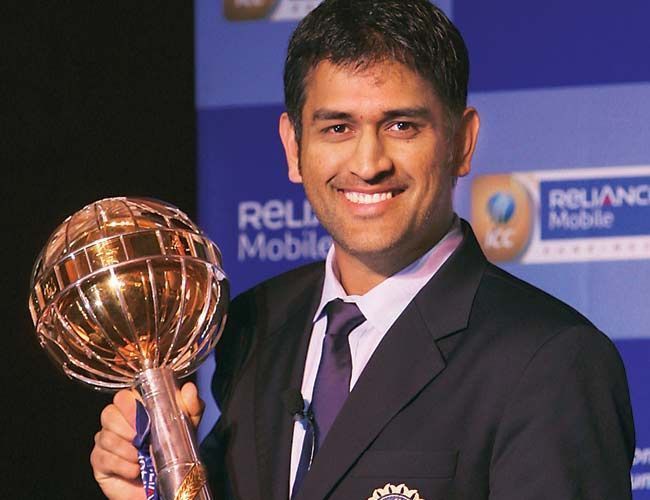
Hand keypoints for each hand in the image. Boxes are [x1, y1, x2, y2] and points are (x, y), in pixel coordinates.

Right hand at [90, 382, 203, 499]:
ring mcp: (105, 440)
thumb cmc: (174, 449)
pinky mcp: (99, 461)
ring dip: (128, 451)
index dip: (131, 405)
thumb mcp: (188, 426)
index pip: (123, 397)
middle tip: (144, 441)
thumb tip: (189, 389)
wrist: (165, 482)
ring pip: (106, 437)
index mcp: (135, 407)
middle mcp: (116, 421)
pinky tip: (135, 470)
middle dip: (128, 429)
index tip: (146, 417)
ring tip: (142, 459)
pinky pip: (103, 458)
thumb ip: (191, 406)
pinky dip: (122, 465)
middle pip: (109, 414)